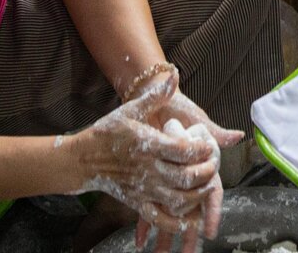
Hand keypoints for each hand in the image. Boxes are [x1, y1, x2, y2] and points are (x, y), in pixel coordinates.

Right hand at [66, 69, 236, 252]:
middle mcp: (147, 169)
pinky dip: (177, 222)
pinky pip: (159, 218)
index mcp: (148, 144)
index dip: (201, 149)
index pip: (182, 150)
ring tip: (208, 187)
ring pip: (176, 199)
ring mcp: (142, 189)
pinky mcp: (137, 203)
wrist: (83, 158)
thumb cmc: (109, 131)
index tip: (209, 147)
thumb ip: (155, 95)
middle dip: (205, 173)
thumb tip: (174, 74)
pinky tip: (191, 219)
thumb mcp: (131, 110)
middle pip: (184, 177)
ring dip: (197, 196)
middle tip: (214, 167)